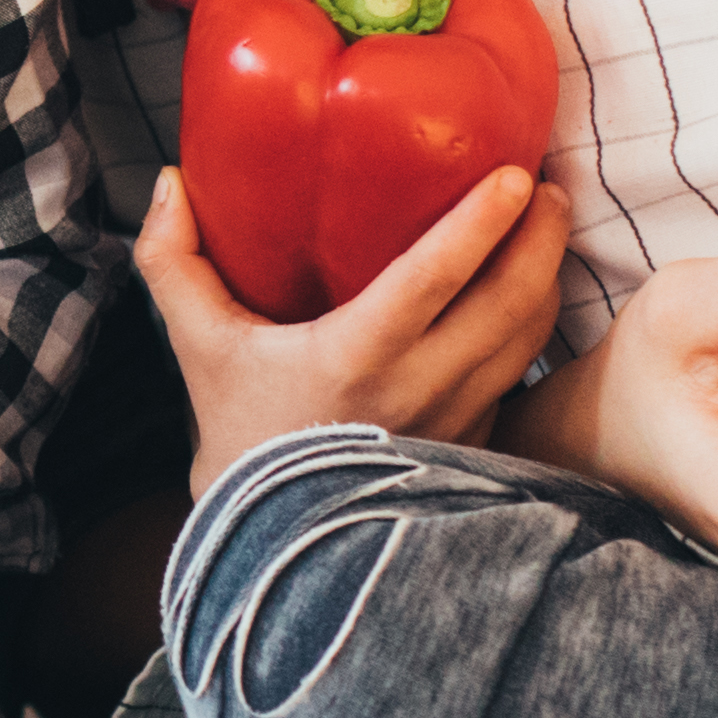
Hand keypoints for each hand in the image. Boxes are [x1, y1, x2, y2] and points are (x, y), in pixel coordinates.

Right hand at [135, 166, 571, 492]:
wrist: (274, 542)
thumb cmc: (242, 434)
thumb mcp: (199, 348)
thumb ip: (174, 262)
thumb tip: (169, 178)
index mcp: (354, 358)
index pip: (434, 279)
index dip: (480, 223)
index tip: (516, 175)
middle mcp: (418, 391)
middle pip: (508, 303)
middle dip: (543, 236)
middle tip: (546, 186)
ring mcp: (455, 424)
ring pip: (527, 339)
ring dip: (547, 276)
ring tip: (545, 226)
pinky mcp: (473, 448)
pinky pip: (519, 375)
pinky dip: (532, 326)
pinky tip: (527, 291)